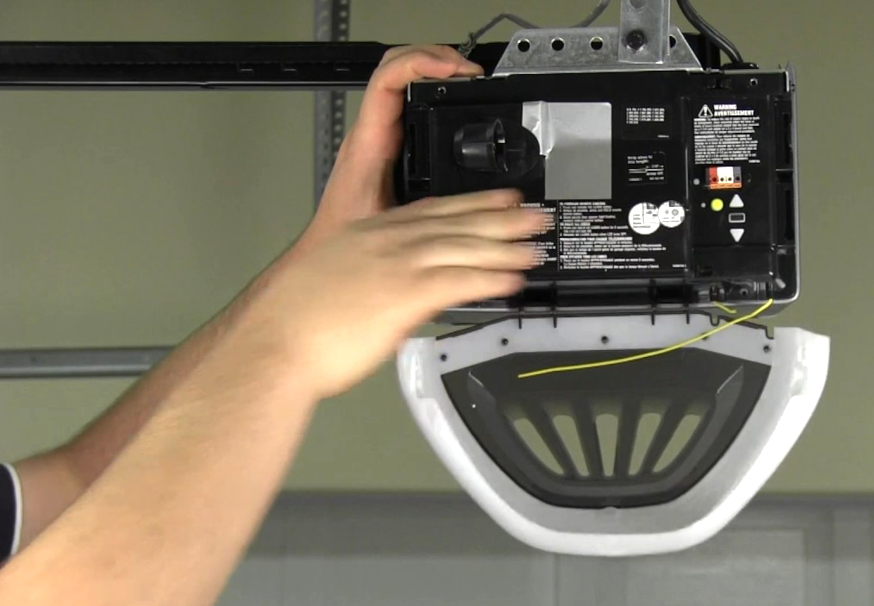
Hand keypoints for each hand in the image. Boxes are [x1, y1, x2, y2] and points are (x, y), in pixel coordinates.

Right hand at [240, 189, 544, 399]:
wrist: (276, 341)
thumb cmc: (295, 323)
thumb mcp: (335, 281)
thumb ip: (373, 279)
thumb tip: (400, 294)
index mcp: (368, 233)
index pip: (432, 210)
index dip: (471, 204)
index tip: (499, 200)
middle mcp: (387, 241)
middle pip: (456, 222)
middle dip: (501, 218)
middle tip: (536, 215)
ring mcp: (397, 265)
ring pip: (464, 248)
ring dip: (506, 247)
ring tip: (537, 246)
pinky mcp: (404, 294)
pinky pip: (459, 281)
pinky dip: (490, 278)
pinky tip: (513, 280)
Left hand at [298, 45, 484, 250]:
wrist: (327, 251)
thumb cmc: (346, 237)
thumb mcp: (392, 224)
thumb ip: (422, 213)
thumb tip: (465, 208)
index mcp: (370, 142)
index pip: (388, 80)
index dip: (422, 63)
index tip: (455, 70)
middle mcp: (371, 132)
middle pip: (397, 67)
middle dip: (435, 58)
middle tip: (468, 69)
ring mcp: (377, 135)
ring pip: (401, 81)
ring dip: (433, 71)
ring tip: (465, 77)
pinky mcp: (386, 145)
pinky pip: (406, 102)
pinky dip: (431, 91)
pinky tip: (452, 100)